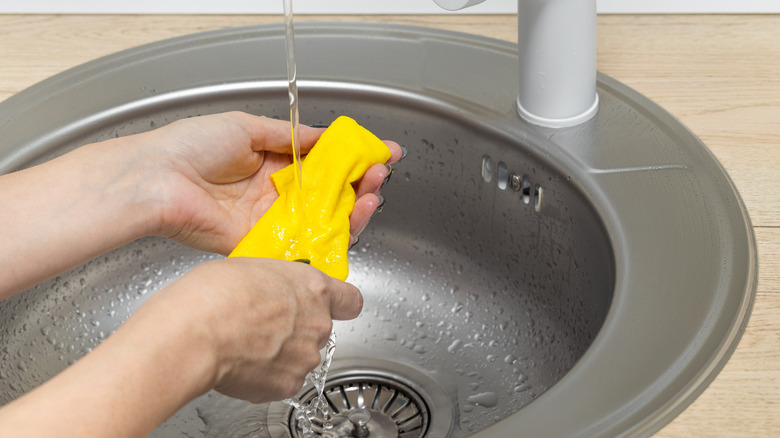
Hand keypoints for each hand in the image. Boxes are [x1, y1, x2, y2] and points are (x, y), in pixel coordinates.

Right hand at [145, 257, 362, 402]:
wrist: (195, 333)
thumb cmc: (215, 294)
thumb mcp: (255, 266)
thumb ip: (280, 282)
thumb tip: (277, 291)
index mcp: (314, 288)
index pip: (351, 300)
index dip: (340, 304)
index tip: (331, 305)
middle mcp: (318, 323)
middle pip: (318, 329)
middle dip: (296, 328)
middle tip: (263, 323)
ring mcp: (305, 357)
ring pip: (299, 356)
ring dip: (280, 353)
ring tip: (245, 343)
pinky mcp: (287, 385)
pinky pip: (281, 380)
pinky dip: (264, 375)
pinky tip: (241, 362)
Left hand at [146, 112, 401, 253]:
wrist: (157, 179)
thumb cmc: (189, 147)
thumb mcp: (248, 127)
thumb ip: (291, 135)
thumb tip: (325, 135)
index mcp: (271, 162)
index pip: (323, 162)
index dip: (353, 158)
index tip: (380, 150)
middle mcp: (275, 194)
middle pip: (330, 193)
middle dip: (361, 181)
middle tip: (381, 171)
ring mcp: (272, 220)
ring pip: (325, 219)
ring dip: (355, 206)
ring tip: (373, 190)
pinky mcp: (264, 245)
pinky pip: (305, 243)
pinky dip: (333, 234)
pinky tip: (353, 217)